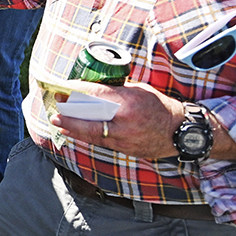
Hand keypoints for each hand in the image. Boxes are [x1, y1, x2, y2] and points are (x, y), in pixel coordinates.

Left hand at [48, 82, 182, 157]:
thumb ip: (116, 91)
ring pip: (92, 132)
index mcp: (130, 101)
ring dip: (72, 126)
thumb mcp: (139, 91)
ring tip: (57, 120)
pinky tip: (71, 131)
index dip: (77, 90)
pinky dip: (84, 136)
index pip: (96, 93)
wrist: (179, 132)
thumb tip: (91, 88)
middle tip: (55, 105)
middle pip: (90, 115)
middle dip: (70, 111)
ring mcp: (125, 137)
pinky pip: (100, 141)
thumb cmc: (159, 107)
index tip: (64, 86)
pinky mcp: (125, 149)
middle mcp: (125, 120)